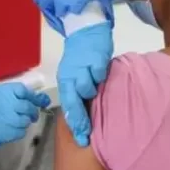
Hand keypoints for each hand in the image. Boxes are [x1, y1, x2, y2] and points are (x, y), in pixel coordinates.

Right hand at [0, 82, 49, 154]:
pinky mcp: (8, 133)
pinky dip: (19, 131)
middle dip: (32, 110)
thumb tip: (22, 97)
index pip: (23, 90)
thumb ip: (4, 95)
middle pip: (28, 106)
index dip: (32, 96)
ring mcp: (8, 119)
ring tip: (18, 122)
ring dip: (25, 122)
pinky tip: (13, 130)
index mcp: (0, 92)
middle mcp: (7, 104)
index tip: (37, 100)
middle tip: (32, 114)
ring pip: (26, 120)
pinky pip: (21, 132)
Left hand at [57, 22, 112, 146]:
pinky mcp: (96, 59)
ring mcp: (83, 67)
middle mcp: (70, 75)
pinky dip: (102, 77)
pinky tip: (105, 77)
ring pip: (87, 88)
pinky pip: (100, 75)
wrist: (85, 31)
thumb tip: (82, 118)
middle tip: (88, 134)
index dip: (75, 123)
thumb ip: (76, 93)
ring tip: (99, 91)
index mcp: (64, 80)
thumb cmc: (79, 58)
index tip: (81, 139)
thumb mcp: (73, 75)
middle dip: (81, 120)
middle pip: (74, 102)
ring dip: (93, 92)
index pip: (67, 106)